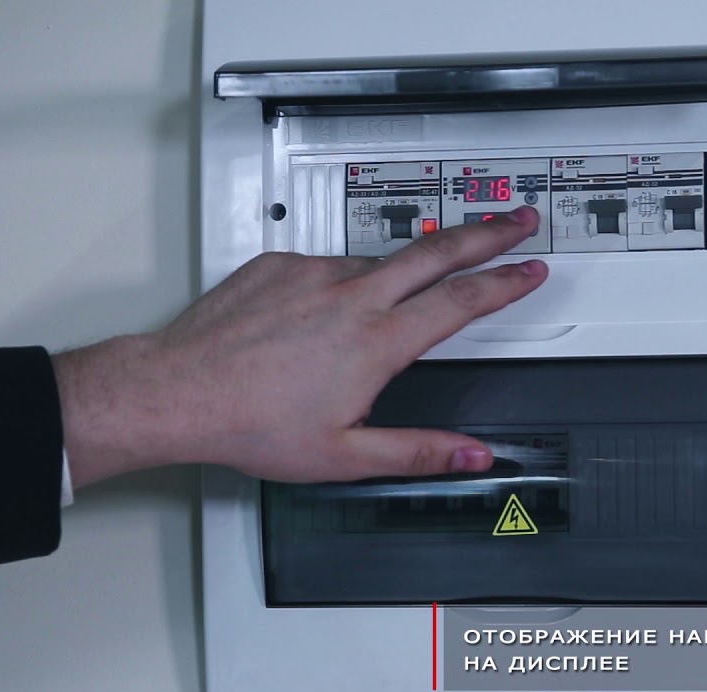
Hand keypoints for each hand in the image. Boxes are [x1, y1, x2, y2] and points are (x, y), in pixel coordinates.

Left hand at [53, 206, 547, 485]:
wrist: (177, 391)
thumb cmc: (250, 423)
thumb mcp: (344, 456)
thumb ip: (417, 452)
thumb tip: (470, 455)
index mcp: (375, 343)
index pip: (460, 301)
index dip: (504, 282)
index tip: (529, 268)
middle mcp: (350, 297)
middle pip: (437, 252)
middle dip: (487, 232)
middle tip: (517, 219)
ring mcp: (313, 274)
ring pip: (378, 259)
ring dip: (407, 265)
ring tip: (400, 294)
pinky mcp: (279, 264)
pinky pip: (326, 263)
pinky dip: (341, 280)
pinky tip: (326, 309)